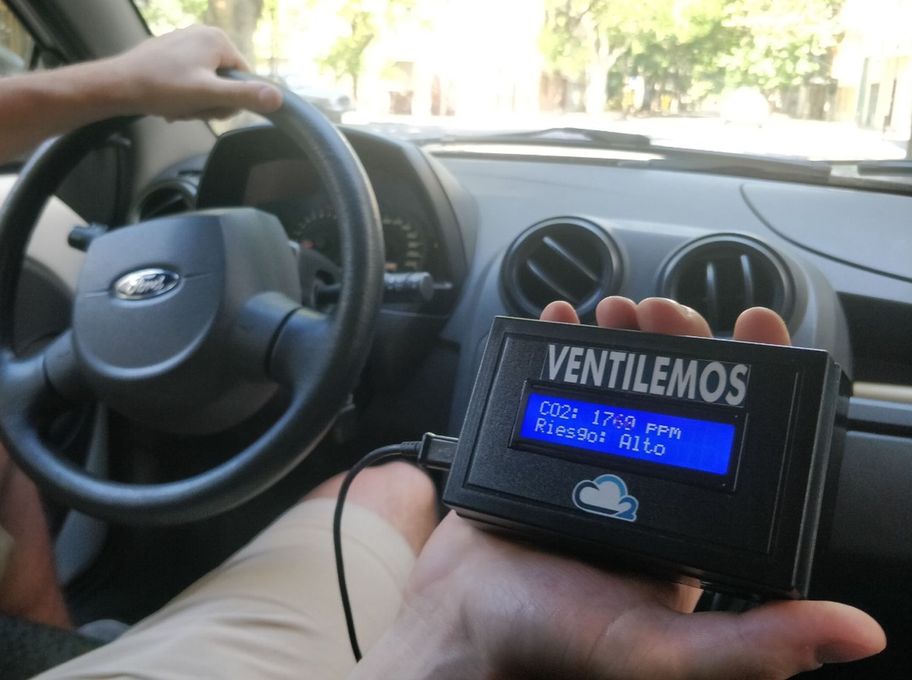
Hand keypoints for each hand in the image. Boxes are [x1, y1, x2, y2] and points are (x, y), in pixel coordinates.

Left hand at [100, 25, 281, 120]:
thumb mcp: (208, 96)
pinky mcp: (171, 52)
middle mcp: (203, 34)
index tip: (209, 106)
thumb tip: (279, 99)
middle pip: (225, 81)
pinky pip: (190, 79)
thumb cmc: (160, 88)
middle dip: (209, 101)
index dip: (230, 100)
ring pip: (206, 83)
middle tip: (190, 107)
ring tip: (176, 104)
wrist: (117, 85)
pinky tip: (167, 100)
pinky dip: (182, 94)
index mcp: (217, 39)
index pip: (245, 78)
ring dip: (194, 101)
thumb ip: (244, 96)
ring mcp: (186, 42)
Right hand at [353, 297, 884, 678]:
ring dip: (623, 336)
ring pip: (619, 381)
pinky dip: (556, 344)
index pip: (739, 439)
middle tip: (660, 316)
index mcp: (686, 528)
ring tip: (613, 313)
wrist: (456, 623)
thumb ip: (747, 645)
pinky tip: (557, 324)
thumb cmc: (546, 642)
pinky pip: (555, 383)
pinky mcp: (536, 447)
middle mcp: (642, 489)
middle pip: (676, 394)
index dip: (753, 380)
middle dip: (678, 342)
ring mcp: (588, 463)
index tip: (752, 330)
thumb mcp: (656, 650)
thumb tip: (854, 632)